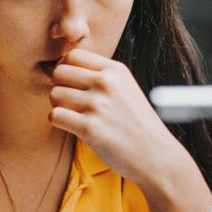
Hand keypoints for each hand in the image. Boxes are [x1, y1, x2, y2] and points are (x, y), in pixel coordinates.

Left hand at [48, 48, 186, 186]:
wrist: (157, 155)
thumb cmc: (138, 124)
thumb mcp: (127, 88)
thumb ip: (101, 76)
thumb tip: (63, 68)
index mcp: (116, 70)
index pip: (73, 55)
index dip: (66, 69)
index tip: (71, 84)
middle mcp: (106, 83)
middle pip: (59, 72)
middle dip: (59, 86)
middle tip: (69, 102)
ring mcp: (98, 105)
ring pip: (54, 94)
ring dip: (58, 106)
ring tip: (73, 115)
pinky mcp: (90, 128)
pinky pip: (55, 116)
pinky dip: (58, 122)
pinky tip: (72, 127)